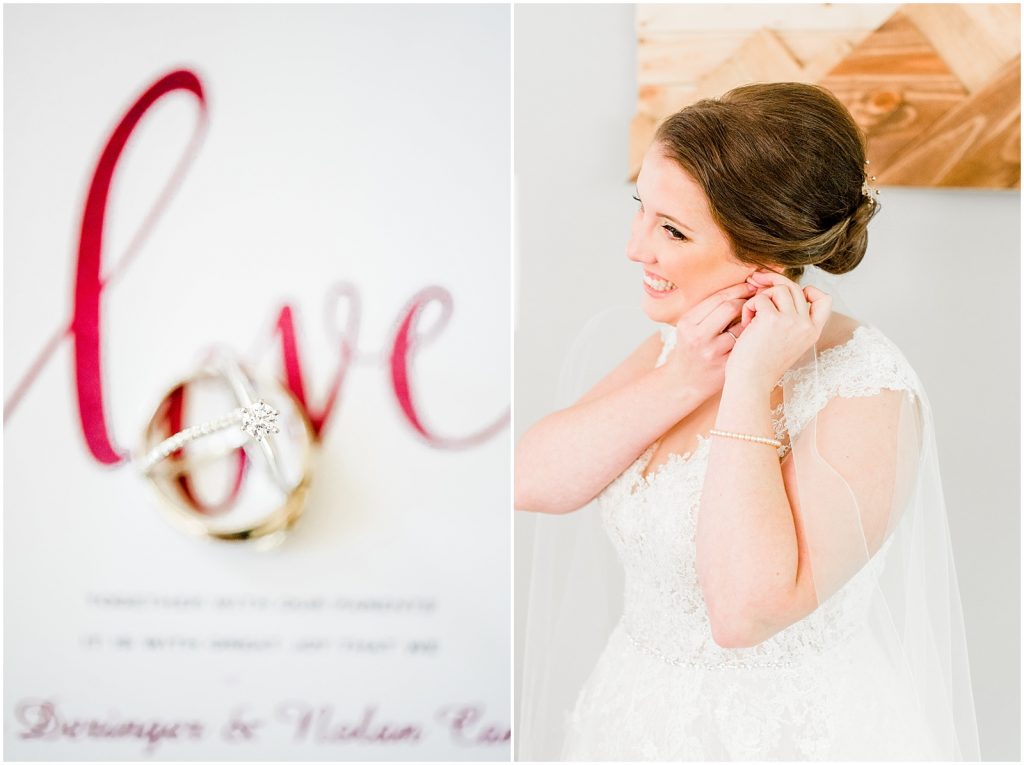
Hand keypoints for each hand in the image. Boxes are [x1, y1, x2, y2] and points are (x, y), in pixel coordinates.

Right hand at [664, 280, 757, 400]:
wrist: (685, 383)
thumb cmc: (691, 349)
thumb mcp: (689, 327)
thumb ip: (709, 309)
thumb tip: (740, 287)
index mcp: (687, 322)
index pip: (718, 297)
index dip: (738, 289)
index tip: (749, 286)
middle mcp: (698, 336)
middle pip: (730, 307)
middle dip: (747, 300)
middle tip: (757, 298)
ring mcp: (712, 352)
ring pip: (741, 326)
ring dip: (752, 318)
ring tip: (756, 316)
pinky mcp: (725, 365)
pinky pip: (746, 344)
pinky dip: (753, 336)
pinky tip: (756, 334)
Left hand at [726, 269, 831, 387]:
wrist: (751, 381)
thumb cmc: (761, 365)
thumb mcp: (786, 342)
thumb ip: (789, 320)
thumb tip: (775, 288)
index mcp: (812, 332)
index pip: (824, 300)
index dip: (809, 290)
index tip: (789, 293)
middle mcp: (806, 325)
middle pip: (795, 288)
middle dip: (774, 282)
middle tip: (756, 282)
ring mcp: (791, 321)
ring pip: (778, 289)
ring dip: (760, 297)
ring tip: (752, 317)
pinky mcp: (772, 319)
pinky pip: (759, 298)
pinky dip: (749, 307)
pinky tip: (746, 324)